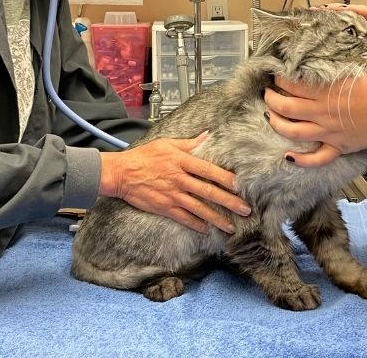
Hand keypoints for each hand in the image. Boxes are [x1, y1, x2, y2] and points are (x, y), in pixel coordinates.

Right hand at [100, 134, 250, 233]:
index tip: (240, 185)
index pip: (209, 170)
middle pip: (209, 191)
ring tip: (231, 226)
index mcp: (181, 161)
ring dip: (217, 218)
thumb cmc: (143, 156)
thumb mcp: (166, 143)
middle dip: (229, 201)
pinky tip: (207, 229)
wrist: (121, 173)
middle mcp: (180, 179)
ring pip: (199, 208)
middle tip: (245, 209)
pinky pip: (184, 217)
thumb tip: (207, 136)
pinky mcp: (164, 207)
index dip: (226, 178)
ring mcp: (172, 194)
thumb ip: (189, 143)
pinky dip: (196, 224)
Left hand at [265, 74, 366, 166]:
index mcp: (324, 91)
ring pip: (293, 131)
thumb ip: (334, 64)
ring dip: (276, 123)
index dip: (279, 78)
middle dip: (271, 99)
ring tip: (269, 116)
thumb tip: (317, 55)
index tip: (275, 74)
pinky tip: (288, 157)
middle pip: (286, 106)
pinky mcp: (337, 146)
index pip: (292, 84)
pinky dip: (300, 160)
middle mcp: (321, 112)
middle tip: (267, 93)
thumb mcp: (354, 68)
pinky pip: (316, 158)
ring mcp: (327, 131)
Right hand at [317, 2, 366, 85]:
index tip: (331, 9)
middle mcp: (360, 31)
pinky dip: (323, 36)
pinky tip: (313, 35)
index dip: (344, 8)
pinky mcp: (342, 52)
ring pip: (337, 26)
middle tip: (316, 11)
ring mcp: (350, 42)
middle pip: (344, 16)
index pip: (357, 12)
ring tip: (311, 19)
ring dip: (324, 21)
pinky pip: (333, 41)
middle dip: (330, 11)